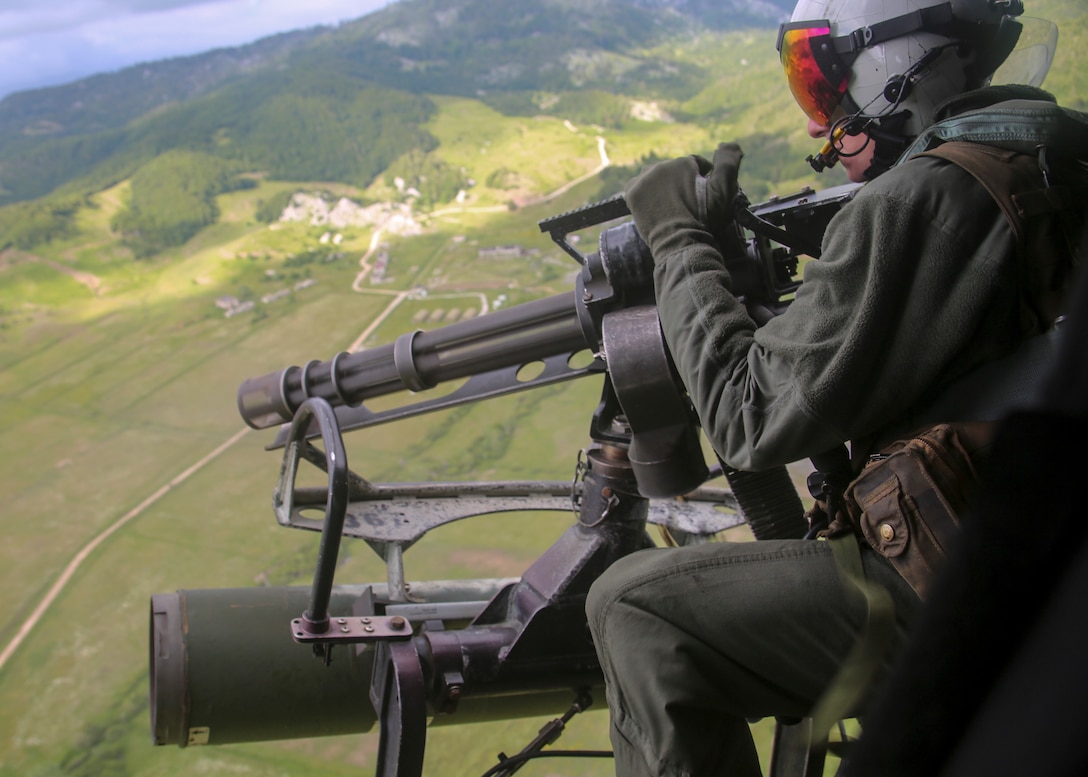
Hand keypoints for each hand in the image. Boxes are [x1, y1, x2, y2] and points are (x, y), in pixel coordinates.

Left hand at [624, 142, 744, 261]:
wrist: (680, 242)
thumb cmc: (704, 218)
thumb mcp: (724, 189)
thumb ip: (729, 161)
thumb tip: (726, 144)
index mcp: (683, 162)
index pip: (695, 164)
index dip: (702, 178)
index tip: (704, 195)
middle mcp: (661, 166)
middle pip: (674, 171)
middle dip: (682, 183)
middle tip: (688, 204)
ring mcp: (644, 179)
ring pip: (656, 178)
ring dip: (663, 188)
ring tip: (671, 207)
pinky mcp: (632, 194)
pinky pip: (638, 188)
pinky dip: (646, 195)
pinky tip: (655, 206)